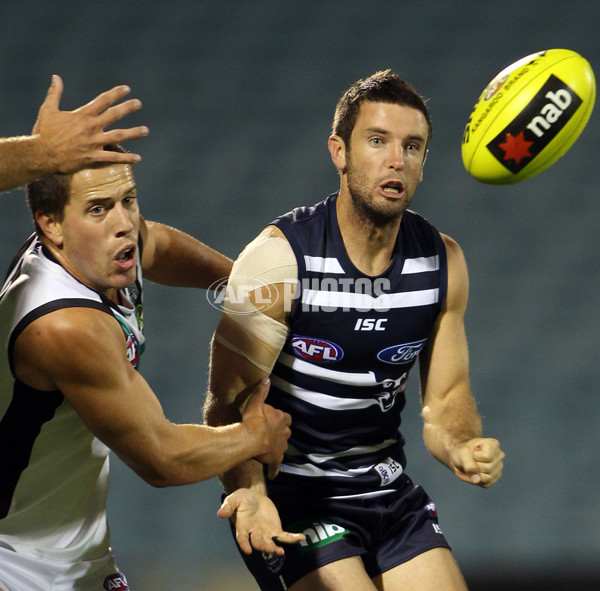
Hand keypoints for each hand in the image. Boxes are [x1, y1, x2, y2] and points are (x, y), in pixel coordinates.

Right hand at [32, 75, 148, 172]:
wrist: (41, 155)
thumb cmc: (43, 132)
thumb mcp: (48, 110)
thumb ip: (55, 93)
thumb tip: (56, 77)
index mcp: (82, 115)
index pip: (102, 101)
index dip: (115, 94)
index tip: (127, 89)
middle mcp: (91, 127)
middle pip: (114, 115)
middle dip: (127, 107)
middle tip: (138, 103)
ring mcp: (93, 143)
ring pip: (118, 136)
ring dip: (133, 132)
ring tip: (146, 130)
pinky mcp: (93, 157)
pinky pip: (113, 158)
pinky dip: (126, 159)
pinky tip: (138, 158)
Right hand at [217, 488, 304, 554]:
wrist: (254, 496)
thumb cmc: (241, 499)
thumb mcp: (233, 499)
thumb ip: (228, 506)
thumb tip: (220, 514)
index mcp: (242, 527)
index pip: (242, 538)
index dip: (244, 544)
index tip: (247, 550)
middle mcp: (254, 534)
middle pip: (259, 543)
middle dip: (265, 547)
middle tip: (272, 549)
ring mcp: (266, 533)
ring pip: (271, 543)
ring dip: (276, 547)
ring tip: (282, 551)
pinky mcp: (275, 530)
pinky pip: (284, 536)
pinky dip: (292, 538)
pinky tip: (301, 537)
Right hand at [241, 378, 291, 478]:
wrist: (251, 438)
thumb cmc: (253, 419)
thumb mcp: (256, 402)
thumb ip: (262, 391)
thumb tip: (266, 378)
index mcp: (281, 419)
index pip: (286, 418)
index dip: (281, 419)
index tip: (276, 420)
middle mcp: (285, 432)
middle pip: (286, 432)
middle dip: (280, 433)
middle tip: (271, 434)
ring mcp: (281, 447)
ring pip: (282, 447)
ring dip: (277, 448)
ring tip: (269, 450)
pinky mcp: (275, 459)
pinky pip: (276, 466)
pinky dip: (274, 470)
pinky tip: (272, 474)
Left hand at [449, 437, 504, 487]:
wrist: (460, 456)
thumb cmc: (461, 451)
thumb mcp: (462, 454)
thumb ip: (469, 465)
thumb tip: (477, 480)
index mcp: (493, 444)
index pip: (487, 457)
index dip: (475, 456)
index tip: (472, 452)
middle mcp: (499, 455)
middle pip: (488, 468)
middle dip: (475, 466)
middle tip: (471, 460)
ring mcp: (498, 467)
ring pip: (488, 478)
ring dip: (475, 474)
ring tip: (472, 466)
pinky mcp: (495, 477)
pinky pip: (486, 484)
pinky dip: (476, 480)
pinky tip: (474, 472)